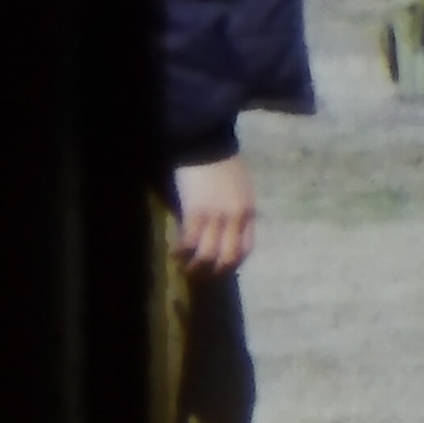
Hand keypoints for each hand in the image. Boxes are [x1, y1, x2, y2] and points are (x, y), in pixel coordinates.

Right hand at [171, 156, 257, 275]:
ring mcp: (216, 216)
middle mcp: (236, 218)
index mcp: (249, 212)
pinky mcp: (195, 211)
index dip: (233, 264)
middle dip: (215, 272)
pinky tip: (174, 253)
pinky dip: (181, 251)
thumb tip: (227, 233)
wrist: (207, 146)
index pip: (246, 248)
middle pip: (229, 256)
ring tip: (185, 268)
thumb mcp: (241, 191)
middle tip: (202, 276)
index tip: (221, 269)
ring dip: (195, 266)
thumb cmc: (224, 165)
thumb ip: (237, 212)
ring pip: (207, 253)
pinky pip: (189, 241)